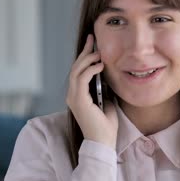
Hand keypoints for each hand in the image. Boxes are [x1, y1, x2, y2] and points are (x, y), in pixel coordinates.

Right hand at [65, 34, 118, 149]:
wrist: (103, 141)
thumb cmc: (106, 124)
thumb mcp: (106, 99)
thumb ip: (103, 86)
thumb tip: (107, 72)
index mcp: (78, 94)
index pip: (79, 70)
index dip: (85, 55)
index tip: (93, 43)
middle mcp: (72, 94)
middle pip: (76, 67)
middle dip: (85, 52)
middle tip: (93, 39)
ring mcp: (74, 97)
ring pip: (76, 71)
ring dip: (88, 59)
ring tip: (99, 53)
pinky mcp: (78, 100)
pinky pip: (82, 79)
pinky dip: (90, 70)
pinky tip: (100, 65)